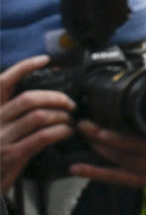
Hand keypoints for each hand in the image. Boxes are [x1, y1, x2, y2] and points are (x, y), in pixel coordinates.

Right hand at [0, 56, 75, 192]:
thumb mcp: (2, 130)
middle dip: (55, 97)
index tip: (44, 60)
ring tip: (69, 120)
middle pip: (28, 98)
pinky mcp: (12, 155)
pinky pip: (43, 136)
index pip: (2, 82)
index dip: (23, 67)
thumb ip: (14, 114)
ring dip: (61, 115)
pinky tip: (66, 133)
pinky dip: (60, 132)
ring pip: (39, 116)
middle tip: (69, 103)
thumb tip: (44, 96)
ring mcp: (1, 139)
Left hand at [71, 122, 145, 190]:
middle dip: (99, 136)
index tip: (99, 119)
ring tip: (83, 136)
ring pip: (116, 160)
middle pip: (123, 148)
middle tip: (83, 124)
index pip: (137, 138)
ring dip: (96, 149)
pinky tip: (76, 168)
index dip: (116, 131)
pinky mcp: (140, 182)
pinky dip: (93, 173)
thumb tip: (135, 100)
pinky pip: (114, 177)